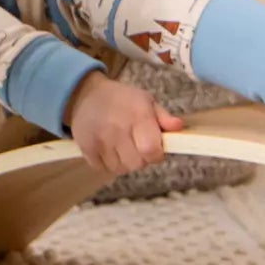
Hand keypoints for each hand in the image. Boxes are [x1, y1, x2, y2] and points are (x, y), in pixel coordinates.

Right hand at [66, 73, 184, 177]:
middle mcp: (118, 128)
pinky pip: (104, 168)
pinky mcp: (86, 148)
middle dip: (141, 158)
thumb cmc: (121, 99)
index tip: (155, 149)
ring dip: (124, 162)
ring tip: (122, 146)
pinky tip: (109, 149)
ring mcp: (100, 140)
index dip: (156, 154)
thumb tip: (178, 127)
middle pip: (137, 164)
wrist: (86, 95)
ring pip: (120, 168)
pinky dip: (108, 163)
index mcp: (137, 115)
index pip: (151, 150)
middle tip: (137, 145)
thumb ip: (163, 116)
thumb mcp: (145, 100)